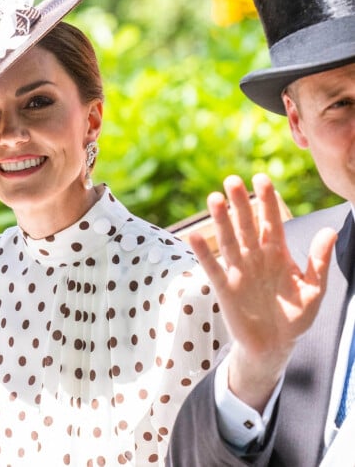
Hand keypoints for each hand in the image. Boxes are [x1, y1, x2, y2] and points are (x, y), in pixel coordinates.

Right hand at [190, 173, 336, 411]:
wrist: (274, 346)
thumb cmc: (294, 317)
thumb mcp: (314, 291)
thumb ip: (319, 262)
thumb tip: (329, 231)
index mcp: (277, 254)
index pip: (272, 222)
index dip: (267, 201)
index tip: (262, 178)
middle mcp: (255, 257)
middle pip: (246, 225)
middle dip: (240, 204)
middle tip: (232, 180)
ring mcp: (238, 271)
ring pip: (229, 241)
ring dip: (221, 221)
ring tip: (214, 199)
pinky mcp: (225, 288)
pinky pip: (213, 268)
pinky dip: (203, 253)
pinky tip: (194, 236)